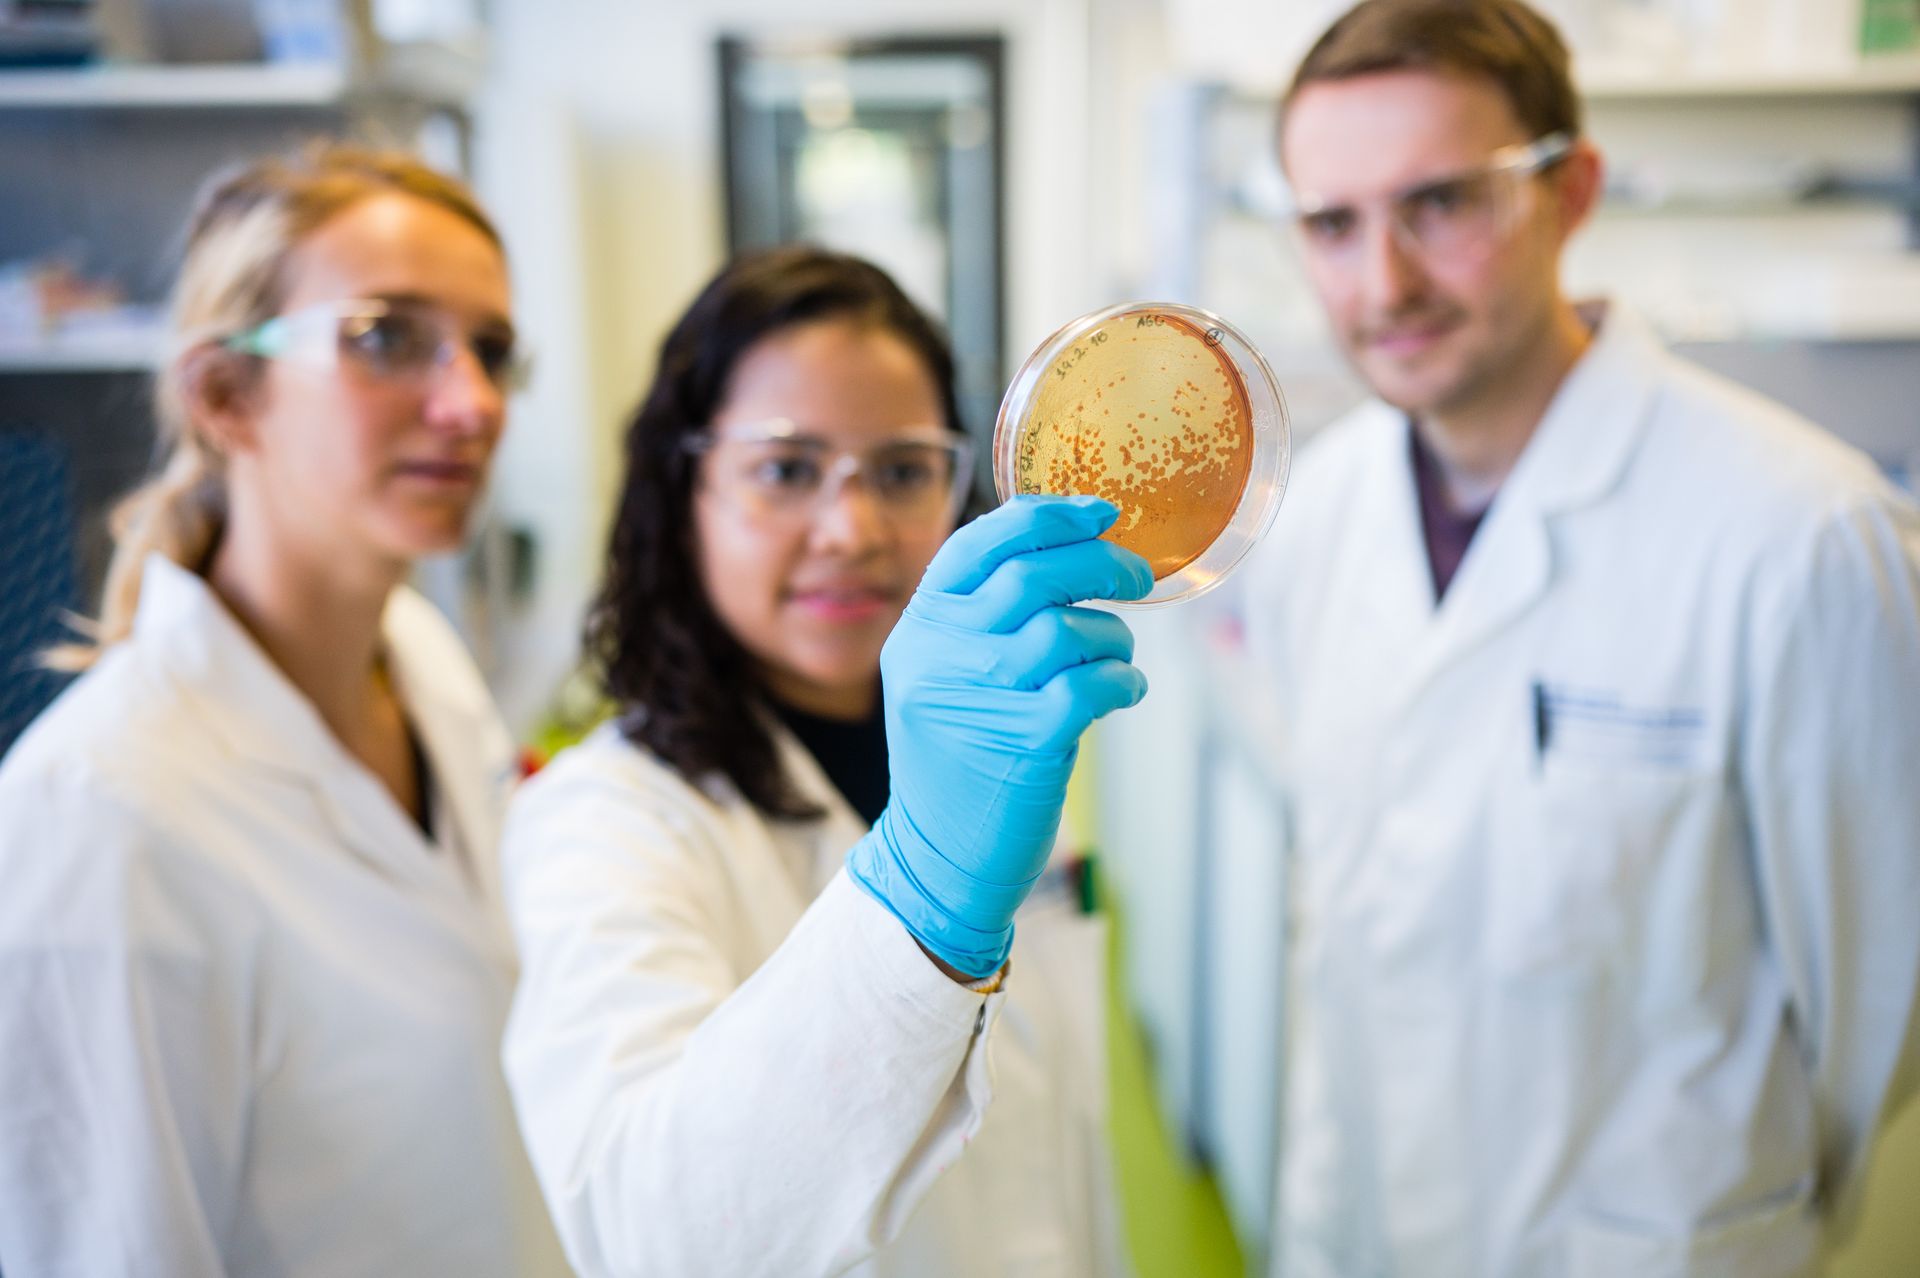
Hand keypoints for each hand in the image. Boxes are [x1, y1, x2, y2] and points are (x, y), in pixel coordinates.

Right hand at [846, 495, 1151, 977]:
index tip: (1100, 511)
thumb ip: (984, 620)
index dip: (1045, 517)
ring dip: (1113, 634)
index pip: (978, 545)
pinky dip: (1123, 680)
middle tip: (1136, 575)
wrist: (938, 857)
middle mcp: (940, 656)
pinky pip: (1092, 685)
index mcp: (920, 629)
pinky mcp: (1023, 743)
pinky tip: (1126, 690)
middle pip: (1031, 575)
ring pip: (1066, 629)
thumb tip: (1072, 554)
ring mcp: (978, 699)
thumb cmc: (959, 758)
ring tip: (1119, 655)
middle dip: (1099, 563)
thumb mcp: (943, 677)